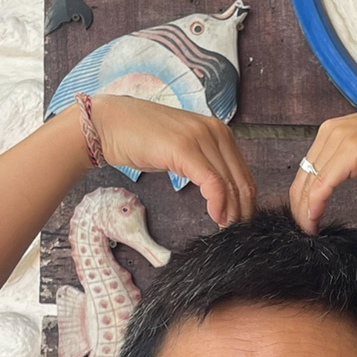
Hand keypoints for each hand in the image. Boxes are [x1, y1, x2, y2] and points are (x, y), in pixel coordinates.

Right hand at [90, 96, 255, 227]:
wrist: (110, 125)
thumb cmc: (143, 140)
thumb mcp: (182, 151)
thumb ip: (204, 164)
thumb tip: (223, 193)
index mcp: (219, 131)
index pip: (244, 173)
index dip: (246, 202)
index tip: (240, 222)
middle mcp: (215, 130)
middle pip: (241, 179)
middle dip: (242, 210)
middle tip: (236, 231)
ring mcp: (201, 137)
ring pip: (230, 183)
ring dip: (231, 211)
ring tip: (226, 228)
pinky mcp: (185, 148)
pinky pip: (212, 181)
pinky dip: (218, 203)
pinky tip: (215, 217)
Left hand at [290, 100, 356, 232]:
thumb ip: (355, 159)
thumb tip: (343, 177)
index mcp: (335, 129)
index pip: (308, 167)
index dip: (302, 195)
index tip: (305, 218)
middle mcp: (332, 130)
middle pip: (303, 175)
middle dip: (299, 206)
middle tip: (302, 231)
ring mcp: (340, 138)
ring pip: (309, 182)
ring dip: (304, 211)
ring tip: (307, 232)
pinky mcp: (351, 151)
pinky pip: (323, 183)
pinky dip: (314, 205)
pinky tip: (314, 221)